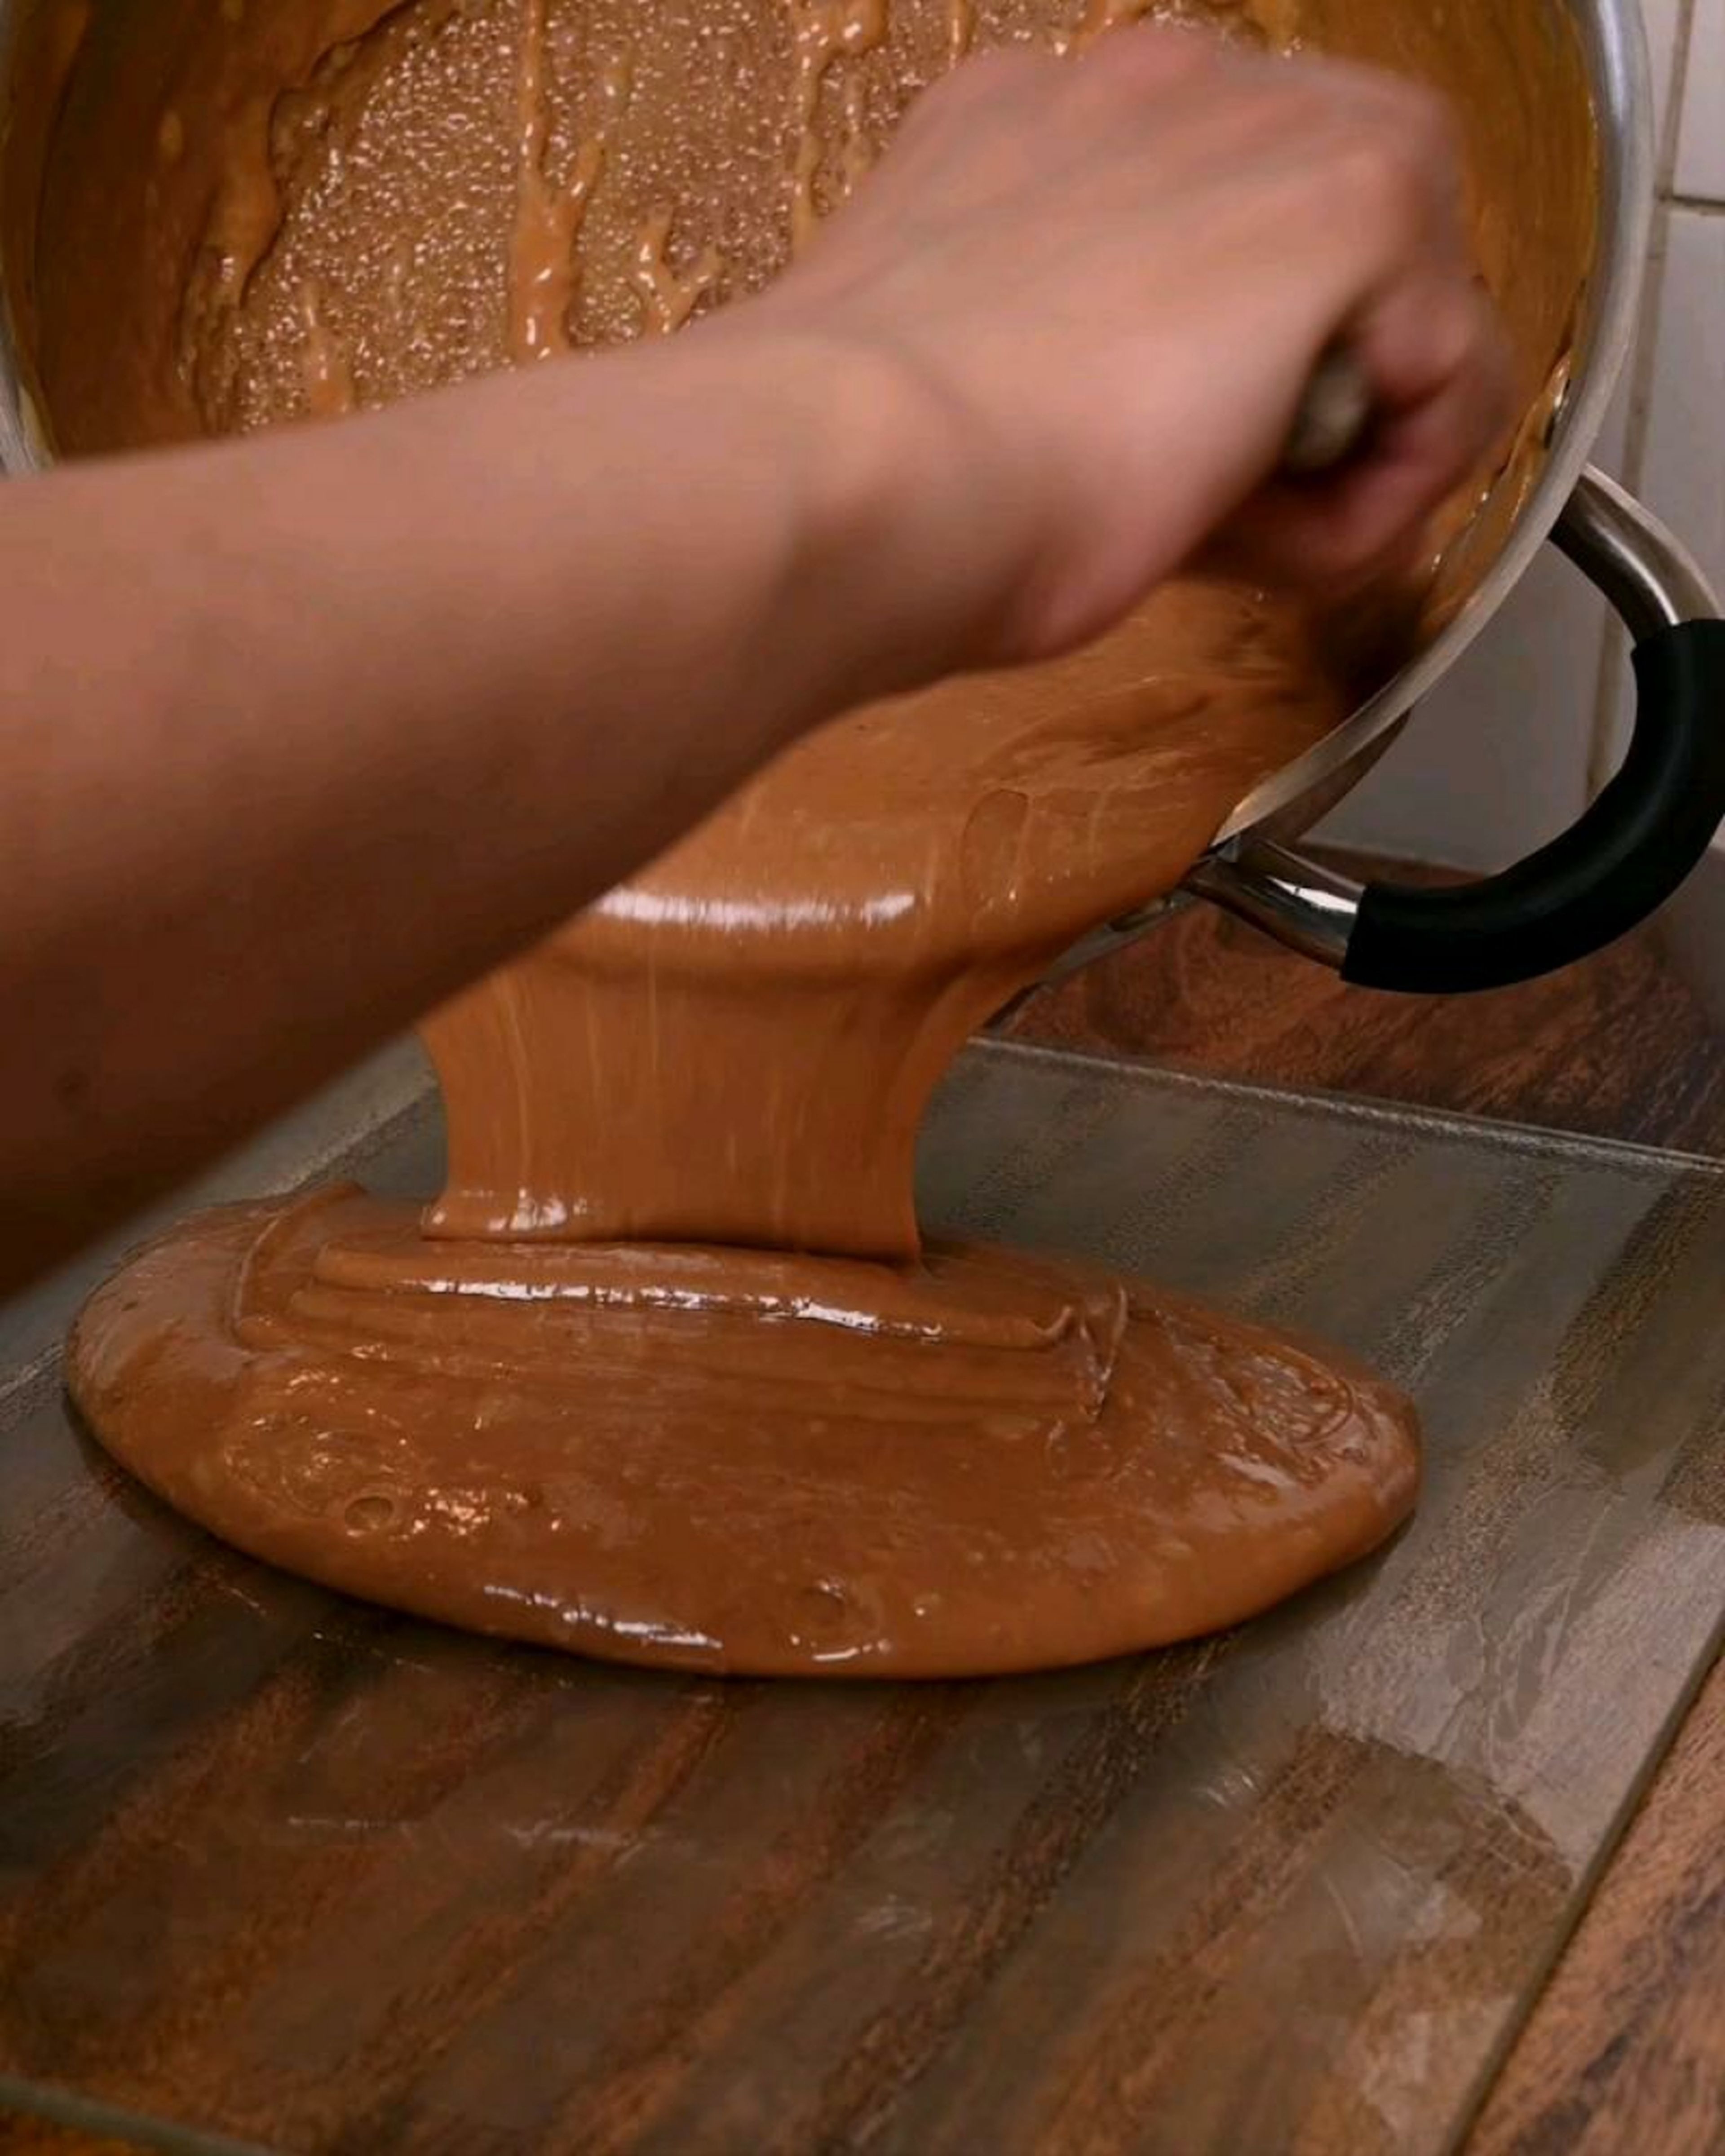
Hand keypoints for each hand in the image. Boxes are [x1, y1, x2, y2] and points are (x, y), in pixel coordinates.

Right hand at [749, 28, 1514, 666]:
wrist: (849, 474)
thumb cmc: (871, 474)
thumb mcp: (967, 382)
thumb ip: (1067, 354)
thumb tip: (1143, 425)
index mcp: (1052, 127)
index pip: (1221, 241)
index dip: (1217, 381)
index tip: (1142, 474)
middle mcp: (1167, 85)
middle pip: (1338, 267)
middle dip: (1303, 402)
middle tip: (1191, 508)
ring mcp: (1268, 120)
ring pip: (1409, 319)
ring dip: (1340, 455)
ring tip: (1220, 529)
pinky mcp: (1357, 196)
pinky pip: (1451, 388)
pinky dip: (1377, 500)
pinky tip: (1258, 537)